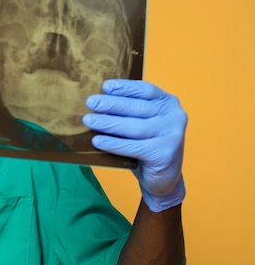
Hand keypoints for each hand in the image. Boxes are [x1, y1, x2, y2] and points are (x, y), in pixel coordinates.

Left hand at [82, 79, 186, 211]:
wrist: (164, 178)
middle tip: (91, 102)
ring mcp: (172, 136)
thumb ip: (129, 111)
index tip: (106, 86)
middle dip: (111, 105)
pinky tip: (97, 141)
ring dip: (108, 124)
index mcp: (168, 103)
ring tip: (88, 121)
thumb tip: (98, 101)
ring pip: (135, 127)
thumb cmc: (147, 144)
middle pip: (138, 108)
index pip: (145, 90)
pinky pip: (133, 147)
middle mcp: (174, 117)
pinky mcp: (164, 154)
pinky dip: (113, 144)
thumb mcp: (143, 122)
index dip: (125, 87)